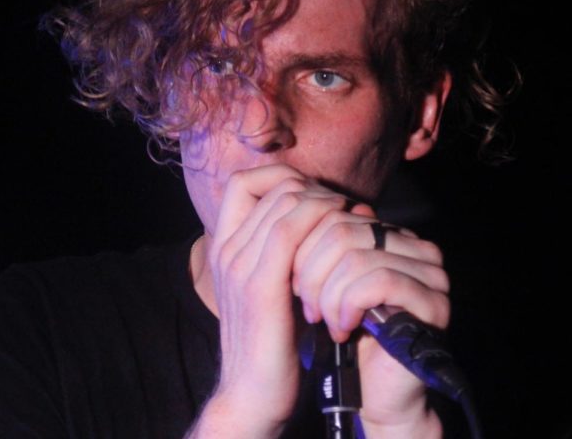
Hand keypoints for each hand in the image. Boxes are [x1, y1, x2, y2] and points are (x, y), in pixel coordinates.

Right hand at [189, 164, 448, 438]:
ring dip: (325, 203)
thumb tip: (327, 212)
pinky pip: (288, 232)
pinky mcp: (259, 287)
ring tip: (347, 221)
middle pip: (273, 187)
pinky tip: (341, 234)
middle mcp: (226, 250)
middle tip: (342, 210)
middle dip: (315, 189)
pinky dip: (319, 222)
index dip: (281, 177)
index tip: (313, 197)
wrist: (251, 394)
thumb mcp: (272, 287)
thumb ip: (284, 252)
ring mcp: (239, 266)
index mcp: (224, 248)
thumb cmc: (273, 342)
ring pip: (285, 202)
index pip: (243, 183)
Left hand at [291, 207, 448, 435]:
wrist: (366, 390)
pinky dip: (349, 304)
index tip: (292, 283)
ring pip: (355, 256)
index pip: (332, 214)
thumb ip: (313, 243)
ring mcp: (429, 272)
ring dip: (328, 294)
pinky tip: (343, 326)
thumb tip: (299, 204)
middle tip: (307, 307)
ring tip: (325, 320)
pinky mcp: (433, 301)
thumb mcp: (318, 281)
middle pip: (340, 230)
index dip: (301, 247)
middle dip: (311, 272)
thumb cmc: (338, 332)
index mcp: (388, 234)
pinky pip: (378, 281)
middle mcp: (414, 245)